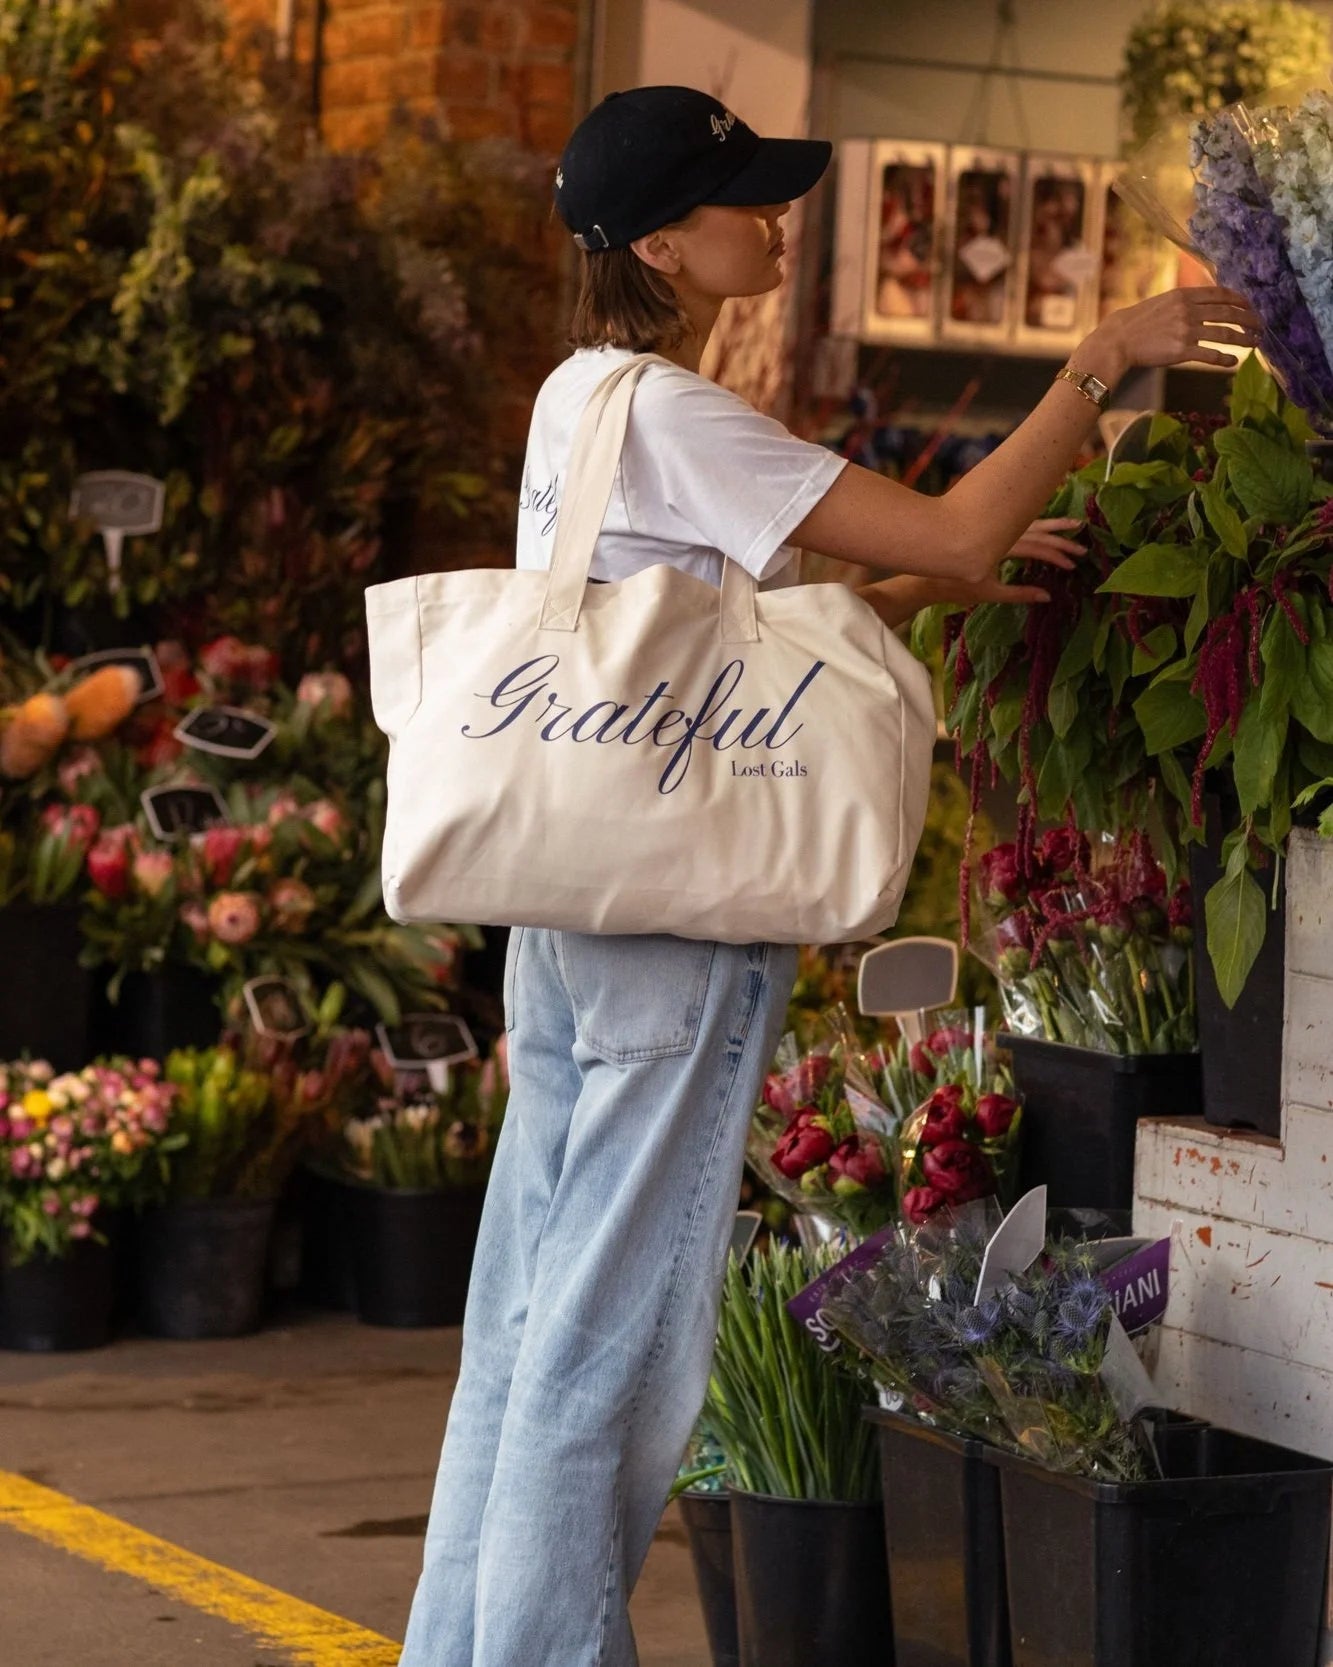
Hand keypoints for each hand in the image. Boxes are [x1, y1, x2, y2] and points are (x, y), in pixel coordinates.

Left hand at [935, 516, 1085, 607]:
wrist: (927, 571)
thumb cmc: (956, 585)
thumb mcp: (989, 593)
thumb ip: (1019, 594)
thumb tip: (1047, 596)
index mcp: (1003, 546)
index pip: (1038, 548)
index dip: (1058, 556)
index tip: (1074, 565)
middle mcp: (1002, 533)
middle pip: (1039, 532)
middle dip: (1062, 540)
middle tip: (1083, 547)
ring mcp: (996, 528)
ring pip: (1030, 523)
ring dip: (1053, 525)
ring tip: (1074, 525)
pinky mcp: (991, 529)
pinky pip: (1019, 522)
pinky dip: (1036, 522)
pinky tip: (1046, 523)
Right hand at [1081, 286, 1261, 382]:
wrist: (1117, 340)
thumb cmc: (1135, 323)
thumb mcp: (1161, 302)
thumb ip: (1183, 302)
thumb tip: (1201, 305)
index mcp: (1184, 295)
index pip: (1220, 294)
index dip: (1240, 300)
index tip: (1250, 306)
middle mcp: (1188, 311)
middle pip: (1228, 312)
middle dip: (1249, 319)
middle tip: (1260, 326)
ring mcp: (1186, 331)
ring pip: (1224, 333)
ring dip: (1243, 339)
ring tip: (1255, 343)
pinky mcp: (1181, 351)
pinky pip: (1210, 354)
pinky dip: (1225, 358)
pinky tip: (1234, 361)